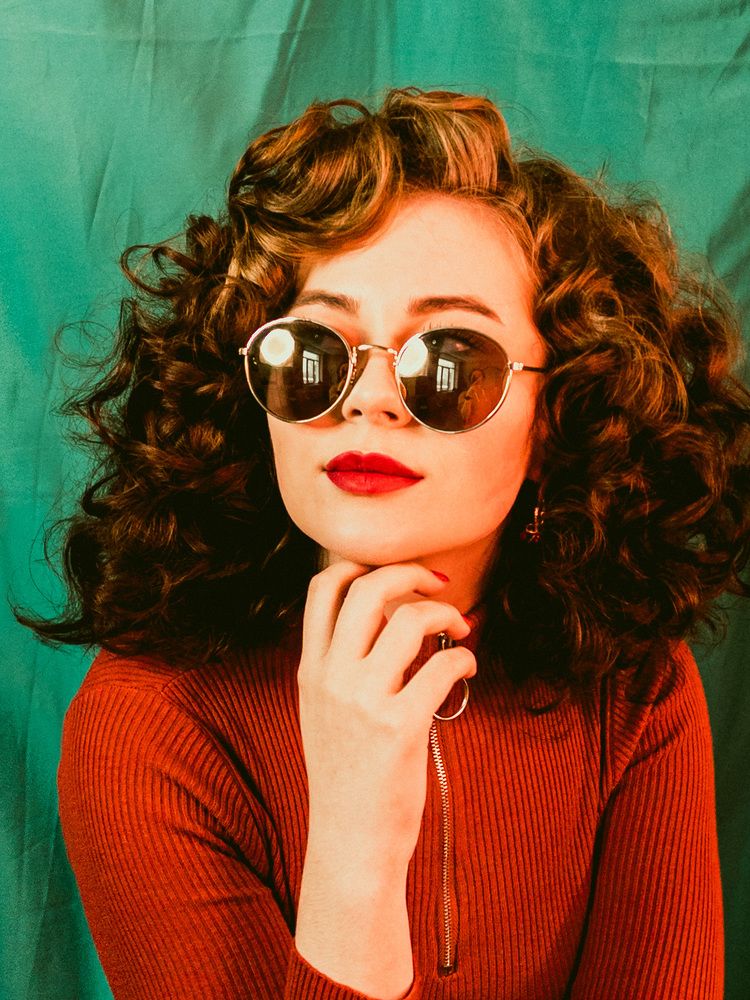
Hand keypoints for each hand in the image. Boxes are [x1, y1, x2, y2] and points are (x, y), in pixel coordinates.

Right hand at [297, 560, 475, 879]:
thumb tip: (387, 621)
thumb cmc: (347, 778)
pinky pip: (442, 666)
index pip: (322, 588)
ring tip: (459, 629)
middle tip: (438, 584)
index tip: (393, 574)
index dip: (359, 565)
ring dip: (445, 613)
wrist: (350, 843)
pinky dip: (464, 657)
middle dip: (410, 573)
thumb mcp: (324, 714)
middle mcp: (331, 678)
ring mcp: (363, 701)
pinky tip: (467, 668)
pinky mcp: (399, 727)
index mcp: (310, 670)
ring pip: (409, 619)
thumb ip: (340, 667)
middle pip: (368, 588)